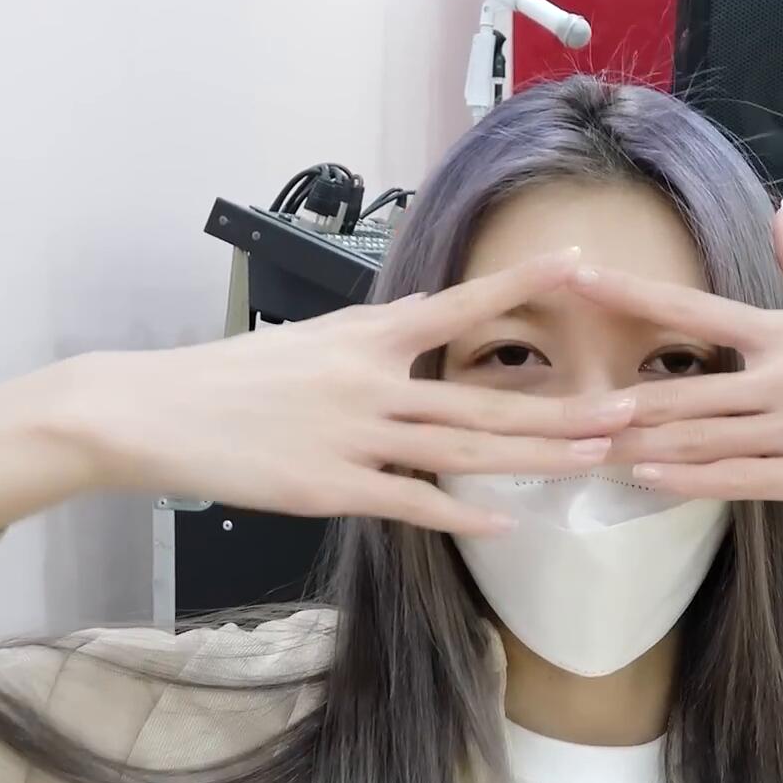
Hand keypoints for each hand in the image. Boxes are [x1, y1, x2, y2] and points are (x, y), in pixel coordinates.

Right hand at [75, 249, 633, 533]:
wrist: (154, 412)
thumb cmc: (233, 377)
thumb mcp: (312, 338)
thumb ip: (378, 334)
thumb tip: (431, 314)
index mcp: (367, 336)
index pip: (460, 306)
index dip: (523, 285)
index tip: (580, 261)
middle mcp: (371, 381)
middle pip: (484, 398)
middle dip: (563, 407)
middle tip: (628, 409)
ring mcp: (354, 437)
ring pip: (462, 451)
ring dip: (535, 457)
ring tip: (593, 458)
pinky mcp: (332, 487)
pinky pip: (410, 501)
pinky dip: (460, 513)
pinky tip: (505, 522)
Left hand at [573, 208, 782, 506]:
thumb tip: (779, 214)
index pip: (694, 308)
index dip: (632, 293)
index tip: (580, 277)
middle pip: (683, 391)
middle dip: (622, 402)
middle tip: (568, 407)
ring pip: (700, 440)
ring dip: (641, 446)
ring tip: (590, 449)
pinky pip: (734, 479)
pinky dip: (686, 480)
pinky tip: (646, 478)